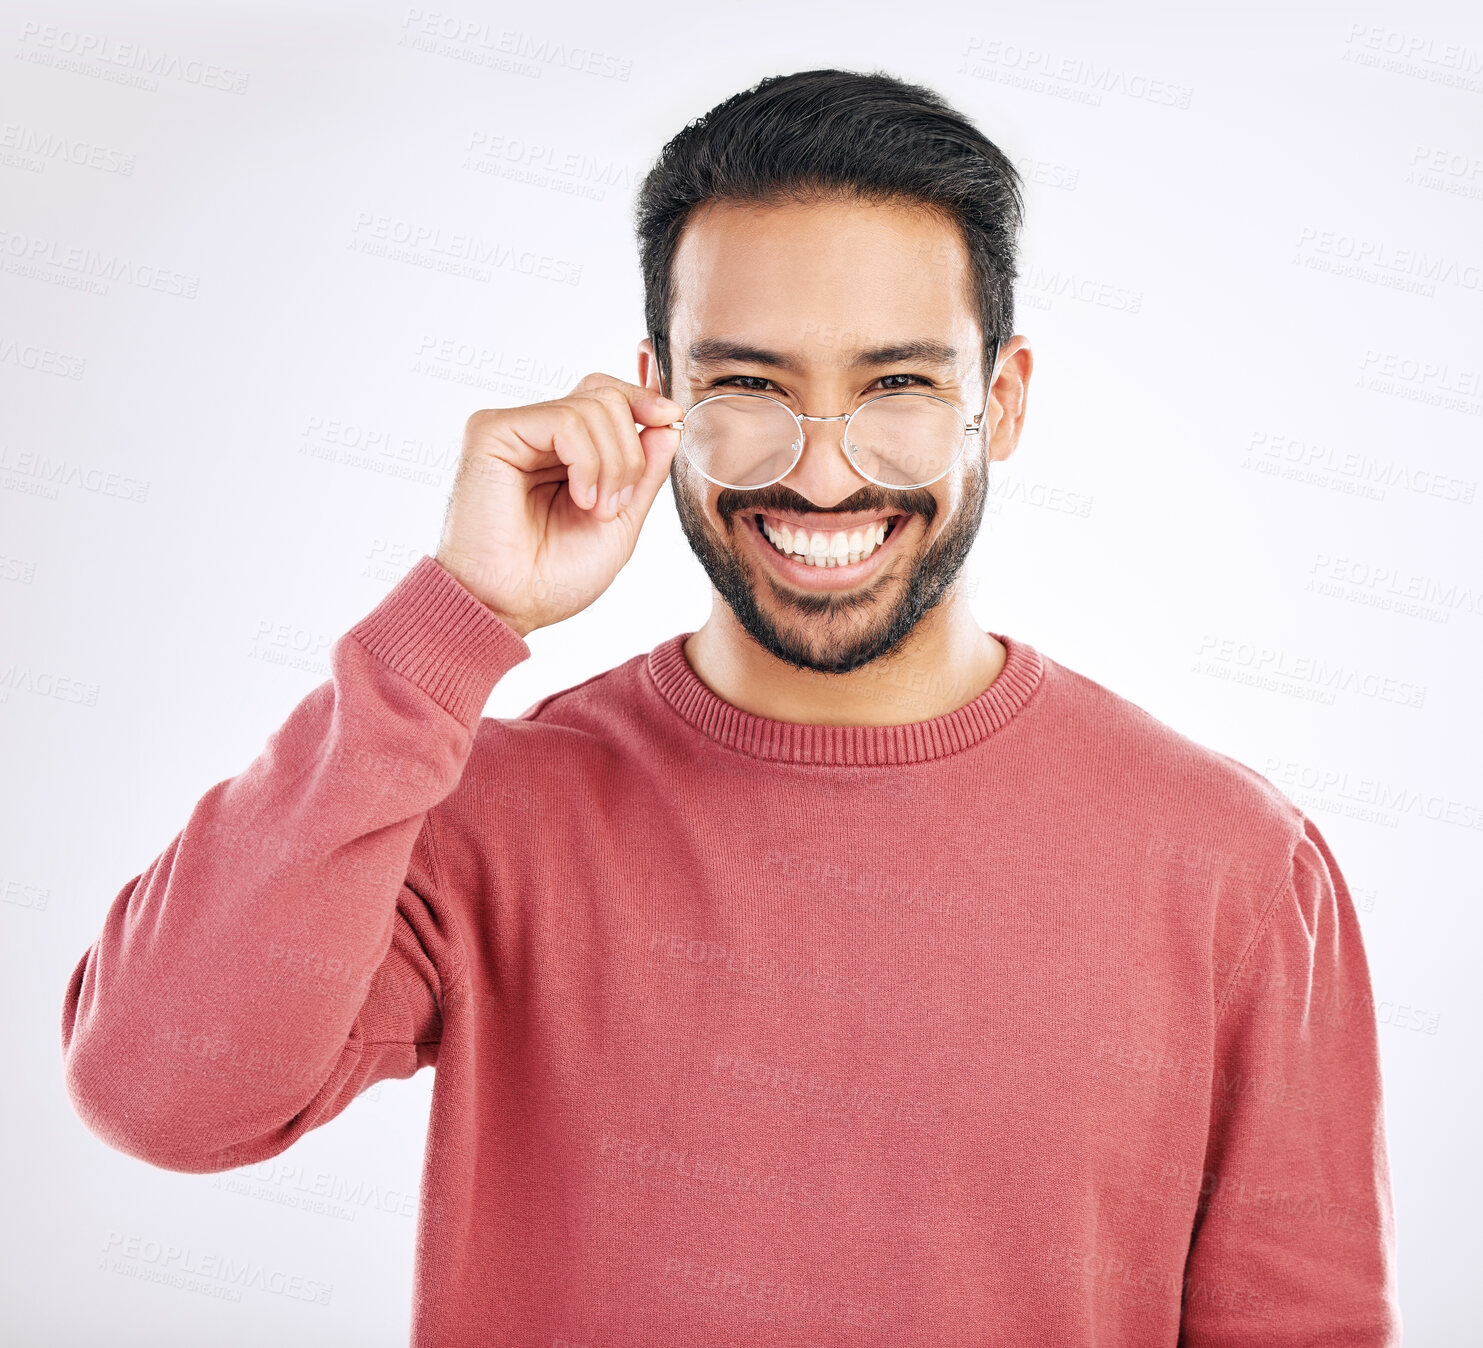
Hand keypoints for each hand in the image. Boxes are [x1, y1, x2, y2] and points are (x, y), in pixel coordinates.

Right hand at [434, 373, 682, 635]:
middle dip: (630, 452)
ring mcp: (513, 428)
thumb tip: (668, 421)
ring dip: (612, 464)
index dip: (642, 401)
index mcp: (562, 452)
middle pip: (605, 395)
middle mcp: (536, 434)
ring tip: (594, 510)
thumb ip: (645, 471)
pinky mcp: (492, 430)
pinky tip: (578, 498)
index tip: (671, 419)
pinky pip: (565, 420)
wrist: (510, 606)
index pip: (605, 398)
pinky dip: (587, 462)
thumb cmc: (554, 576)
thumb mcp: (621, 520)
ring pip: (593, 406)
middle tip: (615, 504)